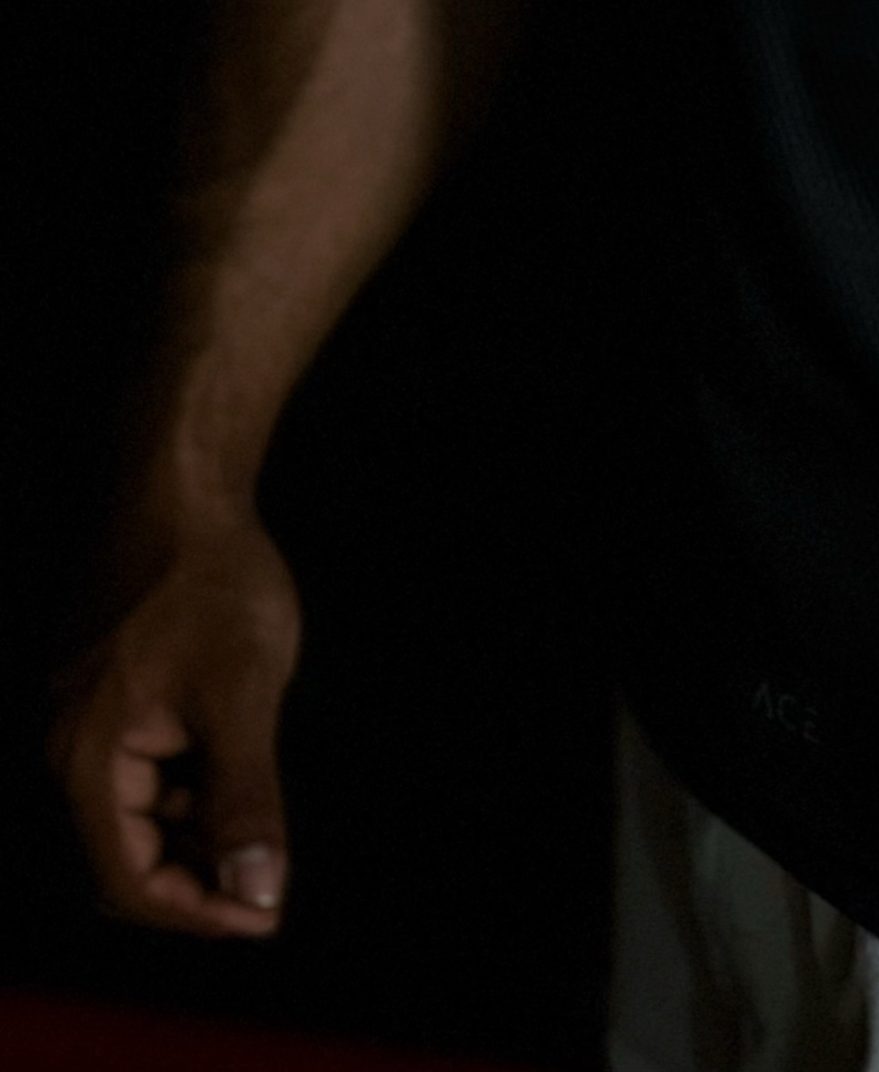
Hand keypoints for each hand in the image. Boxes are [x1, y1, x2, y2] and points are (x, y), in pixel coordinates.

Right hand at [47, 511, 302, 936]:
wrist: (185, 492)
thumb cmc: (213, 583)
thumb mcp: (242, 695)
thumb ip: (246, 799)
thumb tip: (257, 893)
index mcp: (89, 758)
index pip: (131, 880)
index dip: (199, 913)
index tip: (266, 916)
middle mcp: (76, 750)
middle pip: (129, 857)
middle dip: (199, 881)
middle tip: (272, 884)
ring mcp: (93, 723)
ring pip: (142, 817)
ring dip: (199, 837)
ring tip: (265, 831)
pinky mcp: (118, 701)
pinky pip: (147, 774)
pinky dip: (194, 792)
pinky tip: (242, 776)